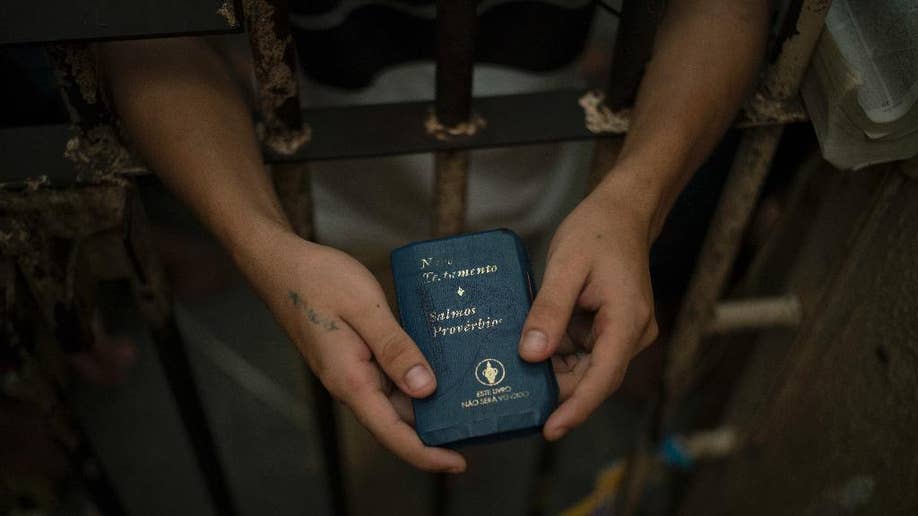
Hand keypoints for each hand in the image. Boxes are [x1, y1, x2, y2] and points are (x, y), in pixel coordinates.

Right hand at [239, 226, 465, 472]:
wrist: (282, 264)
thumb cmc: (317, 280)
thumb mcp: (364, 307)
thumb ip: (395, 348)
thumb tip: (425, 388)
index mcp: (351, 379)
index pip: (392, 432)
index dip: (426, 454)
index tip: (459, 463)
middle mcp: (351, 382)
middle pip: (399, 419)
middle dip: (437, 426)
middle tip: (479, 419)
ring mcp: (353, 370)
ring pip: (396, 397)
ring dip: (429, 399)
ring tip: (468, 392)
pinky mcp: (356, 356)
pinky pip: (390, 375)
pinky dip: (415, 373)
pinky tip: (440, 362)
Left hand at [518, 176, 659, 439]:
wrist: (622, 211)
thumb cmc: (596, 231)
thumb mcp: (566, 266)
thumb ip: (549, 311)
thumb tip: (531, 355)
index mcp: (627, 321)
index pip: (603, 378)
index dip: (576, 407)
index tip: (550, 429)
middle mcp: (631, 334)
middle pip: (593, 378)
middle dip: (556, 390)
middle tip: (512, 400)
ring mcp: (623, 333)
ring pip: (586, 367)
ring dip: (553, 370)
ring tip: (513, 375)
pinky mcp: (611, 328)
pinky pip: (583, 351)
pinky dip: (557, 353)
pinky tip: (529, 349)